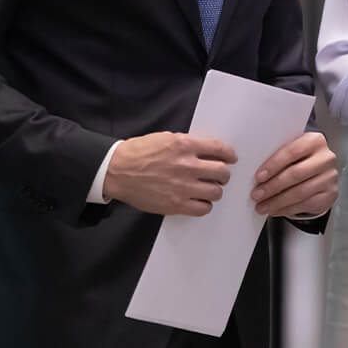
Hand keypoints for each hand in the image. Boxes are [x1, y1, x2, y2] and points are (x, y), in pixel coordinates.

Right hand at [104, 132, 236, 215]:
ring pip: (216, 192)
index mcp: (185, 145)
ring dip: (215, 190)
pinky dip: (204, 205)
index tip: (231, 158)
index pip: (220, 149)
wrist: (117, 170)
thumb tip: (208, 151)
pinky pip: (202, 209)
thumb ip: (188, 144)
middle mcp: (186, 166)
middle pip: (222, 172)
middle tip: (219, 175)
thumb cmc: (139, 152)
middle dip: (224, 173)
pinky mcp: (174, 205)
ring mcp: (181, 187)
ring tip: (208, 188)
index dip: (229, 154)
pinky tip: (198, 200)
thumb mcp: (166, 138)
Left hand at [251, 131, 337, 217]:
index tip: (258, 177)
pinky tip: (275, 210)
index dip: (273, 165)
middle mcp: (326, 158)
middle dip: (273, 186)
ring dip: (277, 201)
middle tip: (257, 194)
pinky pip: (305, 204)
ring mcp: (330, 177)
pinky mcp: (330, 194)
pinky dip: (286, 209)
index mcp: (314, 141)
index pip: (292, 152)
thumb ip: (279, 156)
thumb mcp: (293, 152)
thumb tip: (256, 172)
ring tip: (262, 206)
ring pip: (300, 192)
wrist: (322, 174)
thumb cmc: (302, 160)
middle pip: (296, 173)